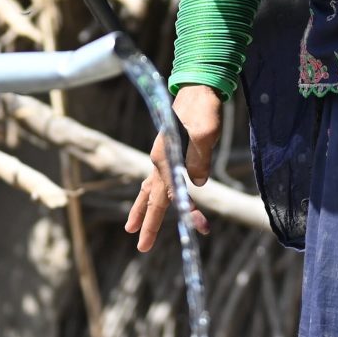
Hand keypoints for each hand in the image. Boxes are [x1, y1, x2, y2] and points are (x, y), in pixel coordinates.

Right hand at [125, 84, 222, 253]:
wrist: (198, 88)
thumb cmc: (203, 109)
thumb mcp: (206, 134)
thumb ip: (199, 159)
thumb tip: (196, 183)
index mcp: (165, 160)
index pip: (171, 197)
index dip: (179, 217)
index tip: (197, 230)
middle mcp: (159, 161)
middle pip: (154, 199)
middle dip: (149, 224)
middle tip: (141, 248)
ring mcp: (162, 157)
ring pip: (150, 190)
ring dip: (143, 210)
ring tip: (131, 228)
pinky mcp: (169, 152)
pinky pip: (158, 179)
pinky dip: (154, 193)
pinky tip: (151, 198)